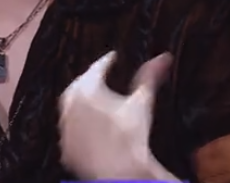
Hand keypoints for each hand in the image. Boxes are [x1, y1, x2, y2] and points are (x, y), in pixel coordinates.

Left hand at [58, 51, 177, 180]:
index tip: (112, 57)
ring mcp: (65, 128)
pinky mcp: (66, 148)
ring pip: (70, 109)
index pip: (96, 69)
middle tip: (101, 77)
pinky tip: (89, 129)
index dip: (106, 62)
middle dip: (91, 80)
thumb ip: (150, 77)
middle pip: (78, 87)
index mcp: (86, 90)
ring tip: (95, 102)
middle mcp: (69, 106)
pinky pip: (70, 132)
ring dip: (82, 103)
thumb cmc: (131, 136)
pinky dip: (79, 127)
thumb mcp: (142, 103)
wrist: (120, 171)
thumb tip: (163, 57)